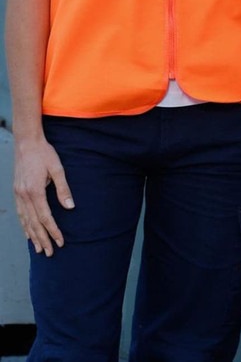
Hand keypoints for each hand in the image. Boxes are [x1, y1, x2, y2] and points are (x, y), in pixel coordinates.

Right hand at [14, 137, 73, 255]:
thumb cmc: (44, 153)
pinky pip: (20, 214)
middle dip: (43, 239)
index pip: (45, 217)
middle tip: (50, 253)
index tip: (60, 242)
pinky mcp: (17, 192)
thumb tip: (70, 207)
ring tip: (39, 249)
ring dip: (32, 236)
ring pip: (25, 221)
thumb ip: (63, 189)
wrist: (26, 142)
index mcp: (35, 191)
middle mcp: (24, 196)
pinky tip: (28, 233)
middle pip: (34, 223)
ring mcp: (18, 195)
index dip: (53, 231)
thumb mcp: (58, 169)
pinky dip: (24, 226)